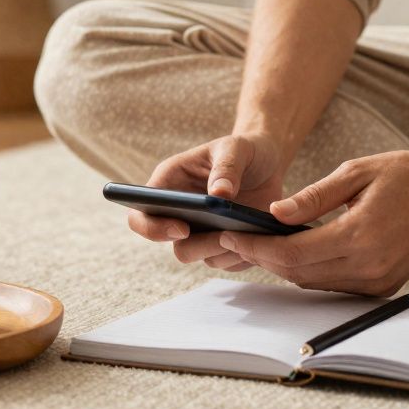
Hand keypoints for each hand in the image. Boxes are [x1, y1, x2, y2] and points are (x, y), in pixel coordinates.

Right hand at [128, 132, 286, 271]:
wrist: (267, 162)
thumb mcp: (235, 147)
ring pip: (203, 257)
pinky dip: (243, 254)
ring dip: (225, 249)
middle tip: (224, 234)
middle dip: (199, 245)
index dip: (152, 228)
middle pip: (176, 246)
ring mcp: (201, 232)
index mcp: (168, 185)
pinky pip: (227, 261)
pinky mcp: (223, 244)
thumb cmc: (243, 150)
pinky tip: (259, 234)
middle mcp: (179, 214)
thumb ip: (227, 167)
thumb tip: (219, 195)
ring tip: (249, 229)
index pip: (140, 216)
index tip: (182, 228)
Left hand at [218, 146, 408, 295]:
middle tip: (234, 241)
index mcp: (360, 236)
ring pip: (314, 283)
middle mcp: (370, 266)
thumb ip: (312, 197)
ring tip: (257, 246)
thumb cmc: (405, 173)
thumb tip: (273, 214)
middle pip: (298, 273)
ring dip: (284, 268)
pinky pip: (335, 286)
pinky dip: (311, 272)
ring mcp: (379, 281)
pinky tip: (294, 253)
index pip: (292, 254)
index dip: (255, 248)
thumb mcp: (354, 173)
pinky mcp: (385, 286)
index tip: (229, 236)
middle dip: (262, 259)